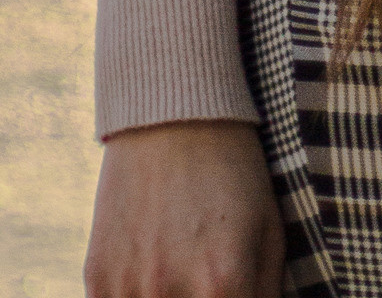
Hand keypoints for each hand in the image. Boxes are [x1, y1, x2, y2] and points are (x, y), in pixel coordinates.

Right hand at [86, 119, 283, 297]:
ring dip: (170, 296)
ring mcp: (129, 290)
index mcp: (225, 282)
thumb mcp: (268, 228)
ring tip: (181, 265)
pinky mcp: (97, 280)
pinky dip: (137, 296)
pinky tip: (154, 274)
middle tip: (209, 280)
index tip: (234, 290)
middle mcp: (172, 293)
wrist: (171, 118)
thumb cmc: (232, 173)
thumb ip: (265, 293)